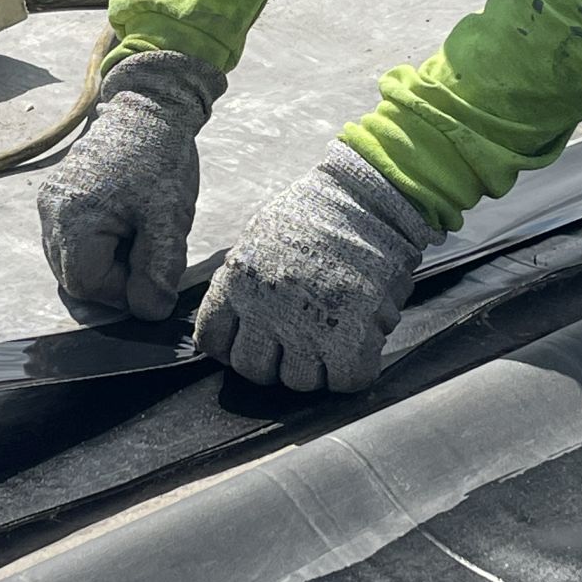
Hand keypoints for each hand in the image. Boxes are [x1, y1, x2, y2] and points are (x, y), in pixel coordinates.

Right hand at [39, 47, 223, 320]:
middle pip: (74, 277)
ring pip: (70, 261)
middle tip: (147, 250)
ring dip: (105, 262)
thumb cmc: (159, 160)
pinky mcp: (55, 196)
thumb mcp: (168, 218)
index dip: (123, 290)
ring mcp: (49, 204)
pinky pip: (69, 239)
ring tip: (137, 233)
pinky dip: (95, 244)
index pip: (87, 285)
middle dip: (113, 277)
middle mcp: (50, 213)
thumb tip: (148, 312)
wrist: (148, 109)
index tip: (153, 268)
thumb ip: (158, 269)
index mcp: (73, 218)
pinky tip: (123, 224)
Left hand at [195, 146, 433, 393]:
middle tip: (294, 341)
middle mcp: (265, 312)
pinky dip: (351, 372)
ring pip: (298, 382)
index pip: (213, 340)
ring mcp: (307, 329)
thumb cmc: (317, 212)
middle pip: (253, 369)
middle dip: (272, 360)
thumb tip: (237, 315)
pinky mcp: (350, 339)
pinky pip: (344, 381)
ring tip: (330, 339)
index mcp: (238, 284)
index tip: (251, 336)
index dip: (232, 343)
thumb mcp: (259, 237)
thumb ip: (243, 279)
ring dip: (314, 367)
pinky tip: (356, 347)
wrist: (367, 199)